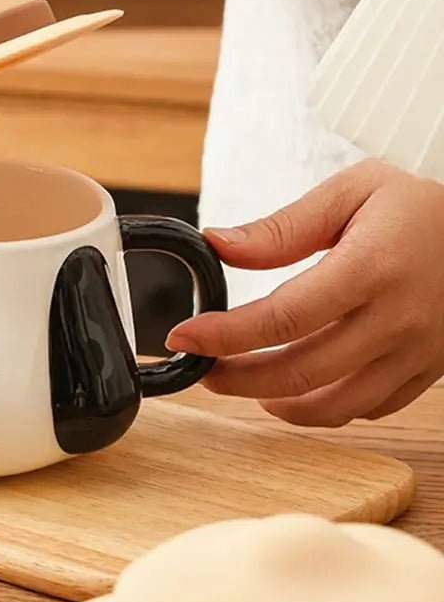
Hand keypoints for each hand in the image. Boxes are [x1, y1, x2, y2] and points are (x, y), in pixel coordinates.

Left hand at [166, 160, 443, 426]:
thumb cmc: (419, 207)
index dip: (224, 335)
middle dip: (238, 378)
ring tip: (240, 383)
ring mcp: (418, 352)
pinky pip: (367, 409)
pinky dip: (321, 408)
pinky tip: (293, 389)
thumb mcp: (352, 192)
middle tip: (202, 368)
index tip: (183, 338)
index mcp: (373, 267)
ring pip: (333, 404)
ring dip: (274, 402)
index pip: (284, 317)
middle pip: (301, 371)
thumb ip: (282, 227)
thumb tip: (217, 244)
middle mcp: (399, 318)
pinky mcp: (429, 372)